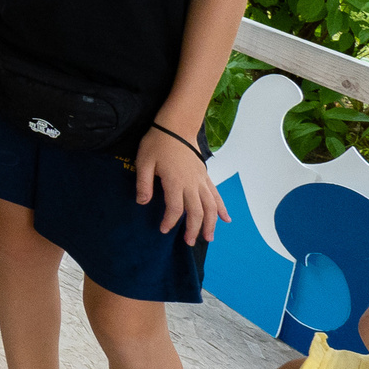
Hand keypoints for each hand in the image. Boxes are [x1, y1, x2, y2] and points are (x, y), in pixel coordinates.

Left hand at [140, 124, 227, 244]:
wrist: (176, 126)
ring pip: (210, 206)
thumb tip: (142, 203)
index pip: (175, 209)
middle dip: (193, 229)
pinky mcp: (205, 176)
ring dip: (210, 223)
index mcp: (175, 182)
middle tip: (188, 242)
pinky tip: (226, 219)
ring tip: (208, 238)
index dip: (170, 222)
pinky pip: (216, 194)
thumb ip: (143, 184)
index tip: (163, 230)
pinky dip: (222, 208)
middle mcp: (191, 183)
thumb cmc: (157, 142)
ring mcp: (201, 180)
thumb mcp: (143, 162)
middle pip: (197, 212)